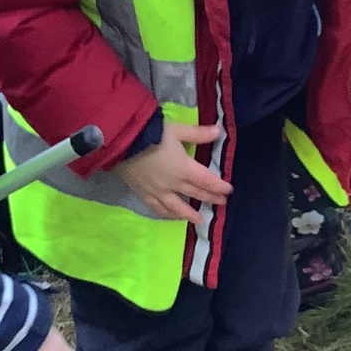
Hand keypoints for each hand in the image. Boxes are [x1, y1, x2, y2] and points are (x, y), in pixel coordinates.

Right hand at [115, 121, 232, 224]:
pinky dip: (167, 214)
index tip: (228, 190)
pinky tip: (172, 217)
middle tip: (221, 203)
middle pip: (195, 193)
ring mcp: (158, 191)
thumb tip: (219, 131)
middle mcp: (173, 184)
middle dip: (209, 198)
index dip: (218, 186)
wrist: (122, 143)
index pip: (206, 180)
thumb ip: (198, 133)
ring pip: (177, 207)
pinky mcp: (144, 194)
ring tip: (199, 220)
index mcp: (184, 168)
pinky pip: (158, 208)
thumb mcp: (177, 129)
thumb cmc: (151, 134)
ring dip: (190, 214)